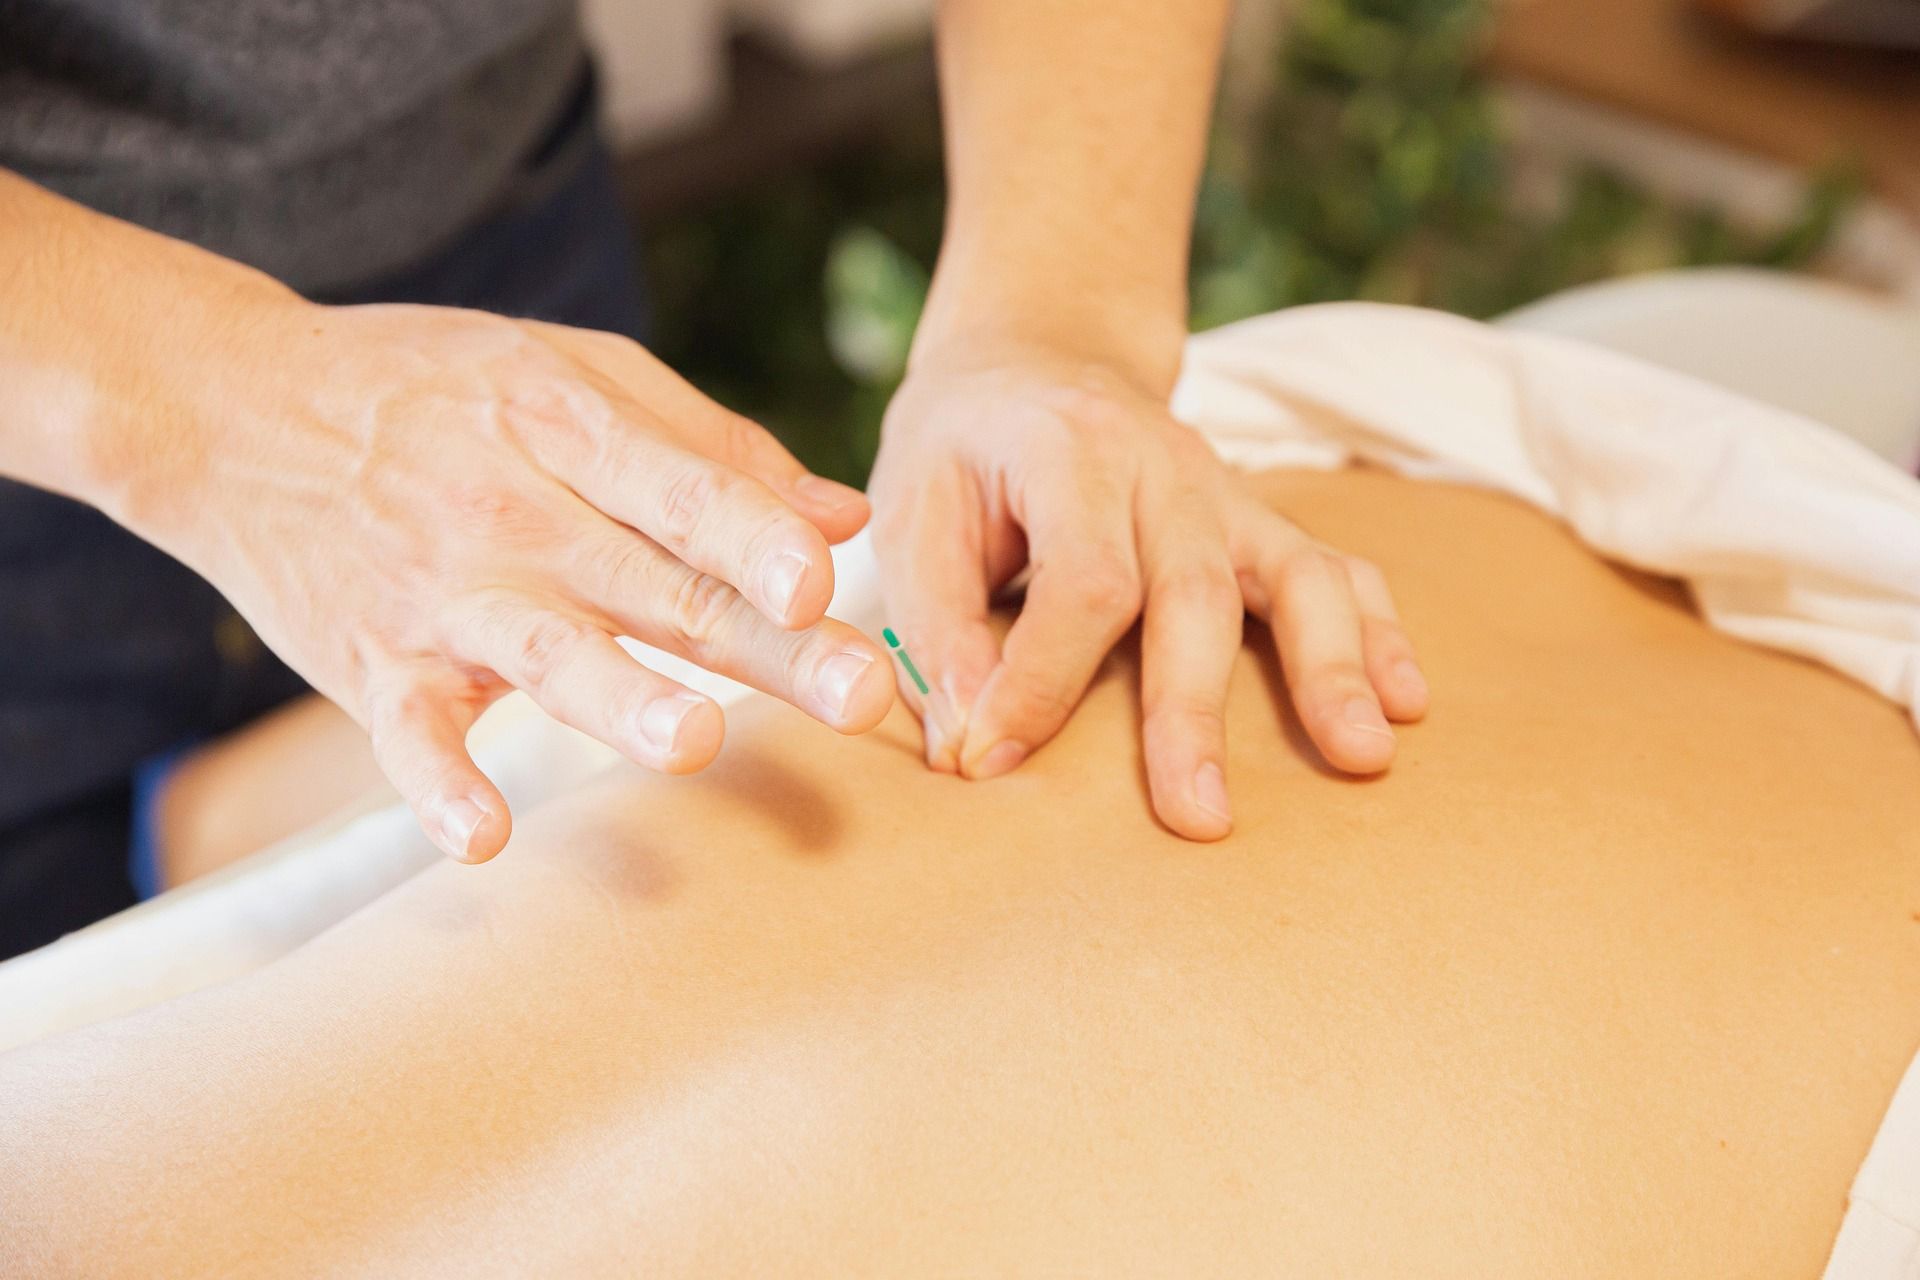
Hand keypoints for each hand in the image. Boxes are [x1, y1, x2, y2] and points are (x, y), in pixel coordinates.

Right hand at [114, 296, 894, 861]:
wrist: (230, 406)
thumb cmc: (435, 389)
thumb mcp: (570, 374)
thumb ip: (710, 448)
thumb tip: (844, 517)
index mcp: (569, 427)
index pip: (683, 490)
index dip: (756, 535)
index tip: (826, 578)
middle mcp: (514, 511)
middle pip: (657, 586)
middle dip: (763, 643)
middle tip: (861, 693)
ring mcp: (441, 593)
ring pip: (545, 651)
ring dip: (618, 698)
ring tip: (693, 742)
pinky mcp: (373, 664)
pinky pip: (408, 733)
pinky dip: (436, 785)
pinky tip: (481, 837)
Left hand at [868, 340, 1427, 839]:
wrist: (1034, 357)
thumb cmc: (963, 447)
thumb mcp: (913, 510)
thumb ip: (936, 626)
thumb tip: (969, 742)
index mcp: (1070, 450)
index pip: (1081, 579)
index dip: (1041, 680)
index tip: (991, 760)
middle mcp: (1164, 466)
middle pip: (1194, 591)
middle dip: (1193, 711)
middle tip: (1199, 818)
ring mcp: (1226, 491)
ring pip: (1296, 574)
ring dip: (1331, 669)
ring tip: (1363, 757)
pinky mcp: (1258, 519)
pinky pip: (1336, 568)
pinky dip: (1377, 632)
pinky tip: (1405, 700)